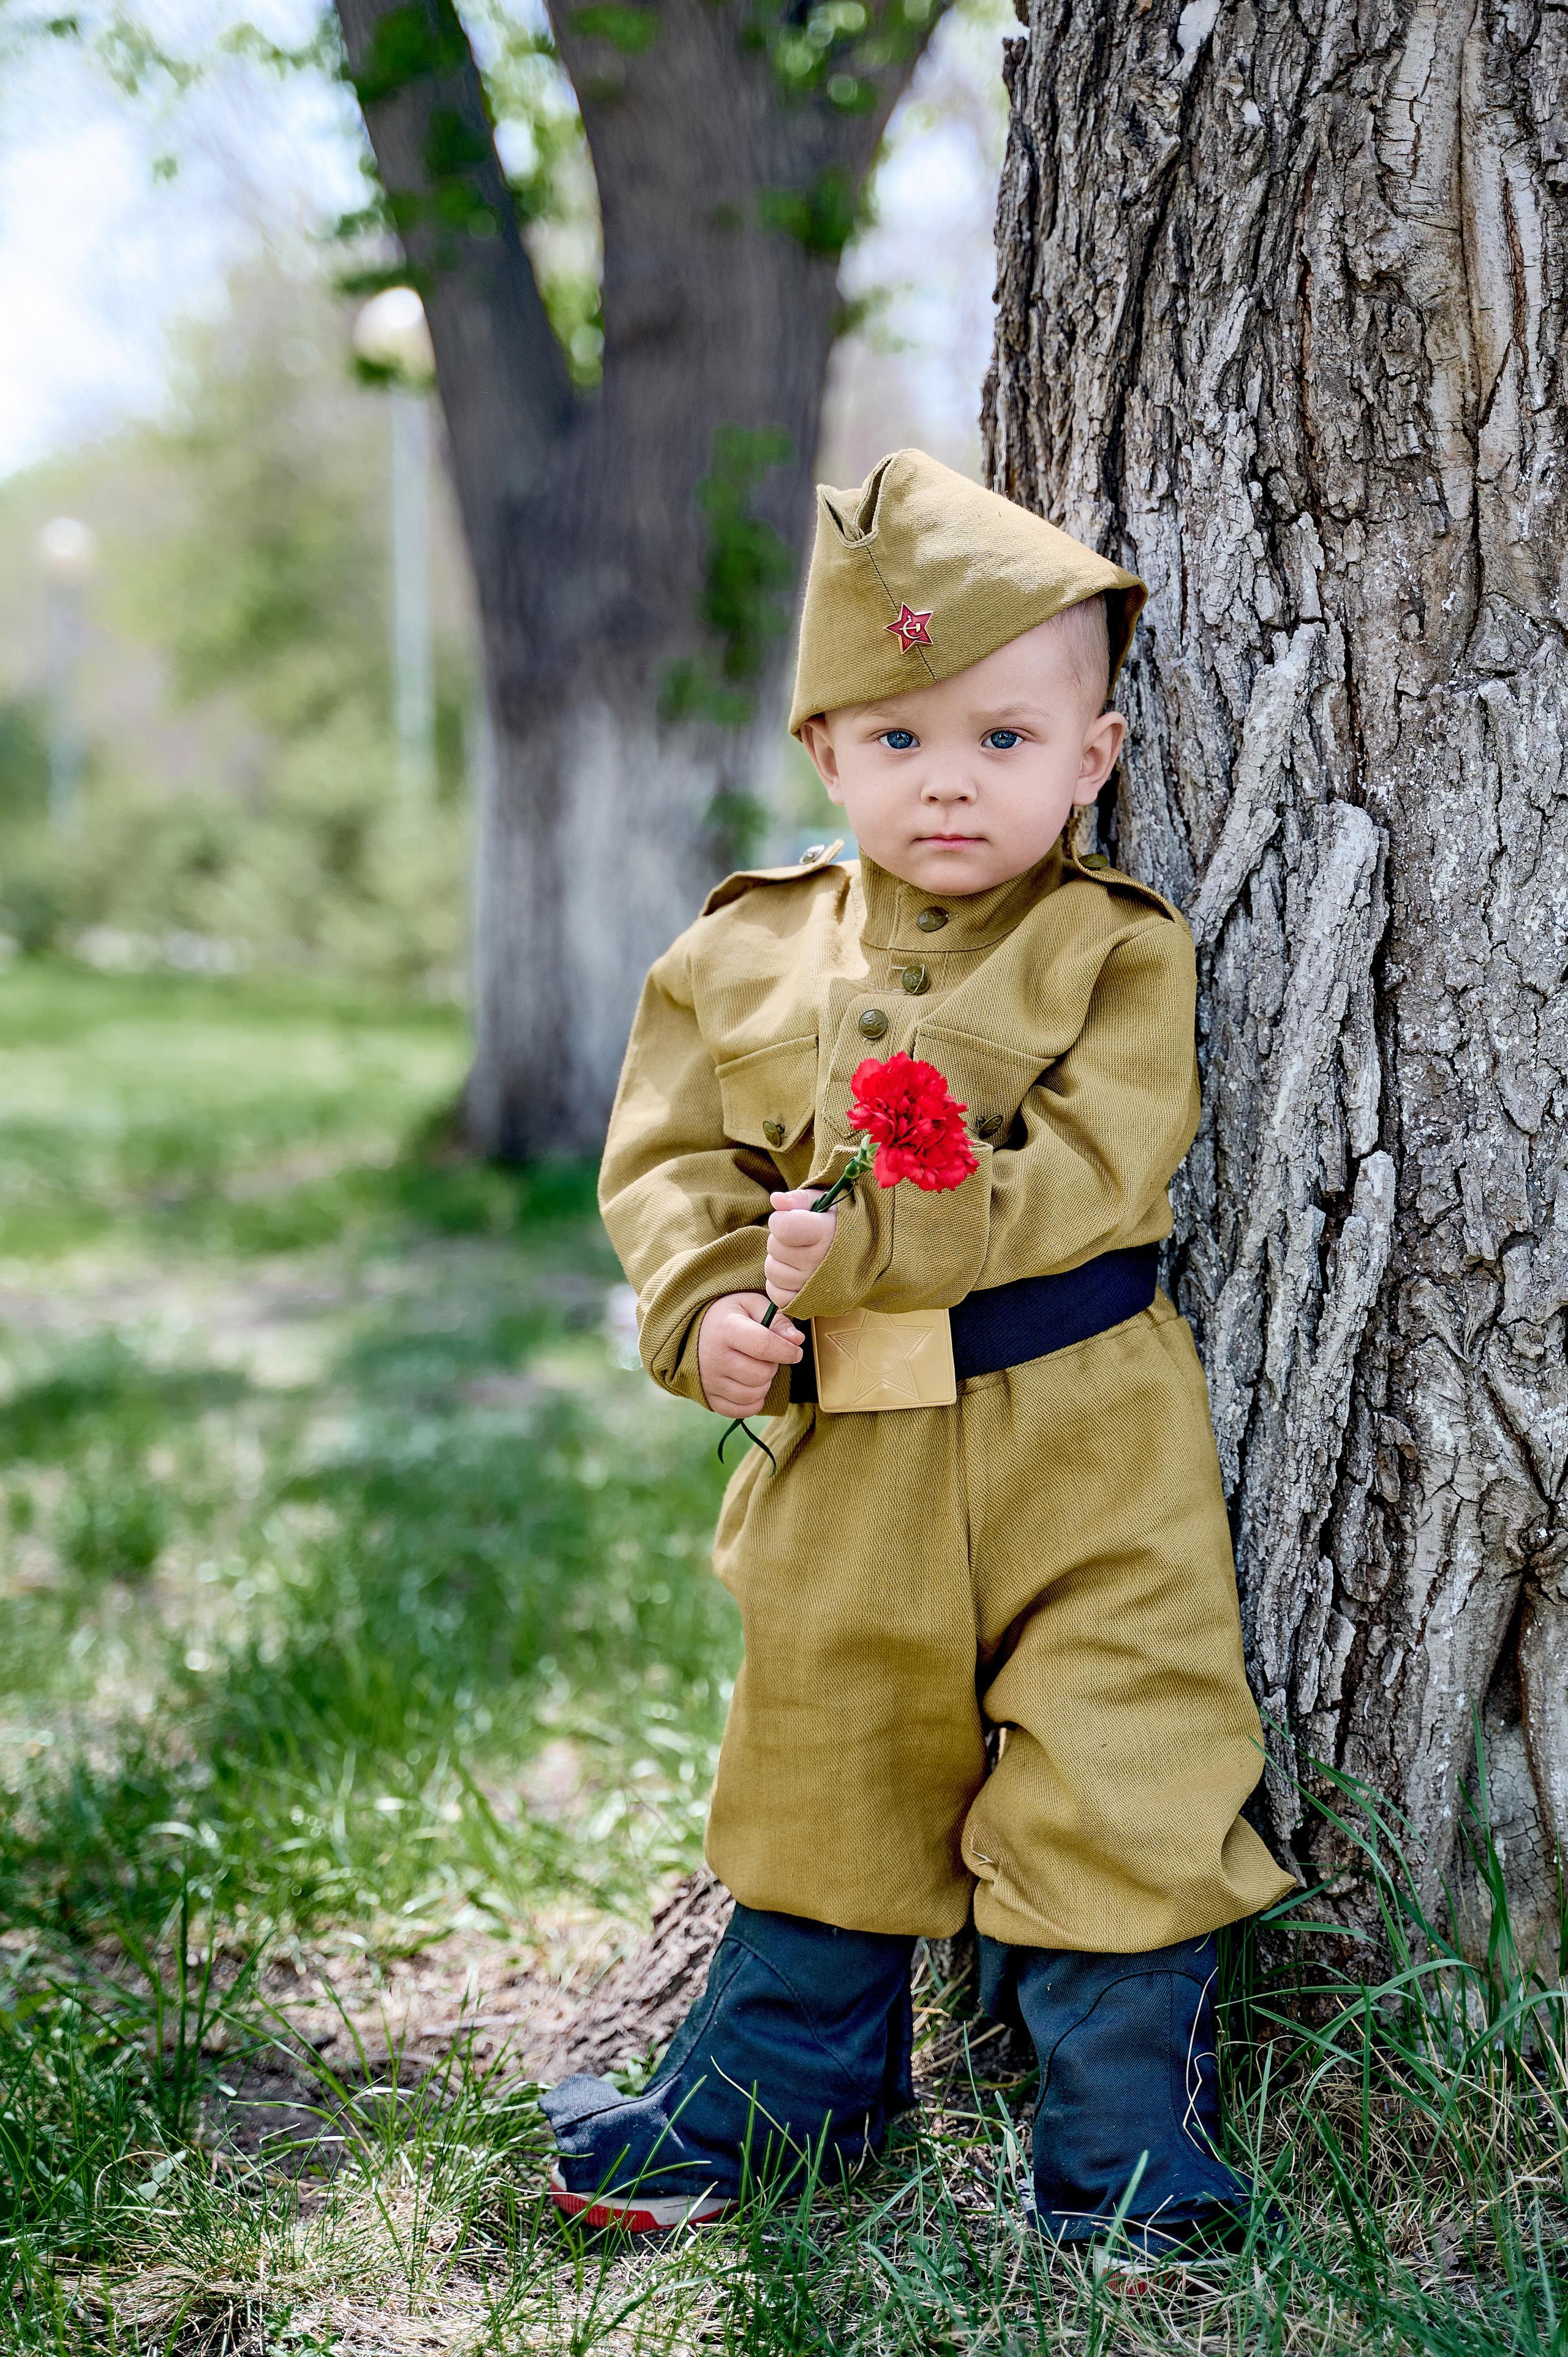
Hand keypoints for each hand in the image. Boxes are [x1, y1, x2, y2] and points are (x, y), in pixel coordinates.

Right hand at [698, 1291, 804, 1417]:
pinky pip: (741, 1411)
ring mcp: (709, 1380)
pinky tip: (751, 1385)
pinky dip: (753, 1402)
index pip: (764, 1346)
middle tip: (767, 1357)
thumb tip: (797, 1340)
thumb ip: (777, 1320)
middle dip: (773, 1366)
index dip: (787, 1351)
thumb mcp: (753, 1305)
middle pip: (761, 1375)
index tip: (796, 1351)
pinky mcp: (709, 1397)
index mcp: (726, 1329)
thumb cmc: (731, 1316)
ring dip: (764, 1384)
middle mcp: (714, 1357)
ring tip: (756, 1368)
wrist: (695, 1331)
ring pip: (753, 1395)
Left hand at [765, 1189, 837, 1308]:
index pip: (782, 1226)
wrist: (869, 1256)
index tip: (792, 1218)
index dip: (780, 1219)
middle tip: (800, 1238)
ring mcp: (814, 1286)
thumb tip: (775, 1199)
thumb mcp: (826, 1203)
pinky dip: (780, 1284)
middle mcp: (820, 1262)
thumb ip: (799, 1199)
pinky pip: (777, 1294)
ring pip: (772, 1271)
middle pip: (774, 1248)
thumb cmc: (842, 1224)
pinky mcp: (808, 1304)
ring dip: (779, 1261)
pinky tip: (795, 1273)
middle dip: (781, 1239)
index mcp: (826, 1233)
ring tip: (799, 1254)